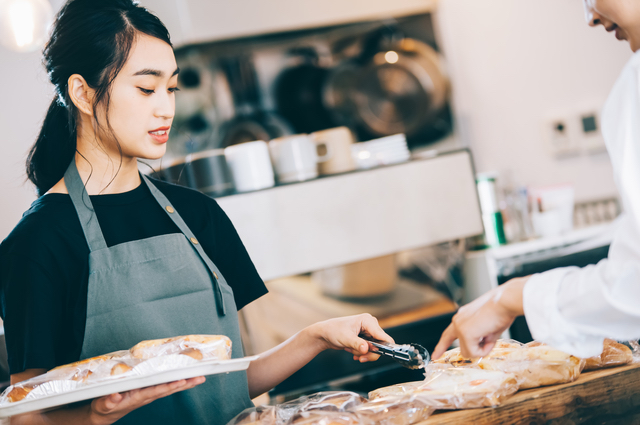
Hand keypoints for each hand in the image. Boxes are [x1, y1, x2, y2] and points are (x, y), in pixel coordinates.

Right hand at [89, 377, 205, 424]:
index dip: (170, 386)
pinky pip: (165, 385)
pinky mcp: (148, 391)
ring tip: (199, 378)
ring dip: (185, 382)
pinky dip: (176, 381)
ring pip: (169, 387)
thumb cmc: (104, 408)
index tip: (182, 381)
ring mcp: (148, 393)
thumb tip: (114, 397)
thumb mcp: (103, 406)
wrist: (104, 415)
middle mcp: (147, 395)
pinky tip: (185, 377)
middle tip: (200, 378)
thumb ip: (109, 402)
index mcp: (138, 397)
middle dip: (185, 384)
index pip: (157, 391)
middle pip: (169, 389)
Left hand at [308, 314, 393, 362]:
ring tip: (351, 349)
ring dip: (362, 353)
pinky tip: (352, 351)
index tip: (377, 354)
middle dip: (368, 352)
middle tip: (359, 356)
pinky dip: (361, 353)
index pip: (383, 336)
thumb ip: (357, 344)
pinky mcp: (365, 338)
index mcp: (368, 320)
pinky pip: (369, 350)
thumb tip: (366, 349)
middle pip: (380, 345)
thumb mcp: (345, 338)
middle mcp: (370, 325)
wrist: (325, 334)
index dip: (382, 346)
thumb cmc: (333, 330)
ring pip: (374, 349)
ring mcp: (368, 332)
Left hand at [432, 277, 527, 359]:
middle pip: (462, 347)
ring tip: (491, 335)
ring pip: (468, 352)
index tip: (435, 356)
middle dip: (476, 349)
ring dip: (482, 349)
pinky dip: (485, 350)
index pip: (448, 334)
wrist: (504, 302)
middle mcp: (458, 321)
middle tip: (489, 340)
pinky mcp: (465, 334)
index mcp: (462, 317)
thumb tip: (481, 350)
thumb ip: (481, 338)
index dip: (442, 346)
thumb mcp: (488, 327)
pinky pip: (474, 353)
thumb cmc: (501, 311)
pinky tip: (490, 337)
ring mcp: (460, 328)